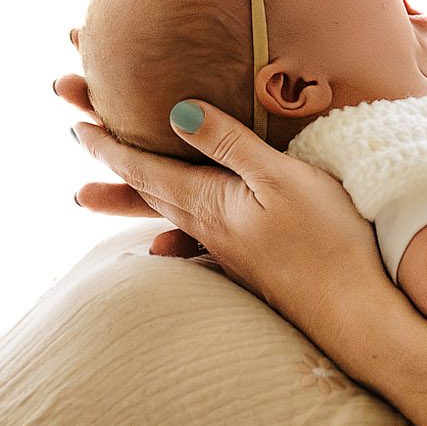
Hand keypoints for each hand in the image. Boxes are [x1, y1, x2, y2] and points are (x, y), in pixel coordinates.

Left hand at [53, 74, 396, 358]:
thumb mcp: (279, 176)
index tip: (75, 122)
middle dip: (109, 169)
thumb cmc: (325, 239)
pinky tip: (162, 247)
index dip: (109, 144)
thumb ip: (229, 144)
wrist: (353, 313)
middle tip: (73, 150)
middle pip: (146, 192)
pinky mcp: (248, 266)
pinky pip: (194, 240)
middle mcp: (208, 227)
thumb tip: (174, 112)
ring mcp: (227, 250)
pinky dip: (169, 233)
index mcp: (209, 201)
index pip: (145, 168)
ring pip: (166, 214)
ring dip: (128, 200)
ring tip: (91, 199)